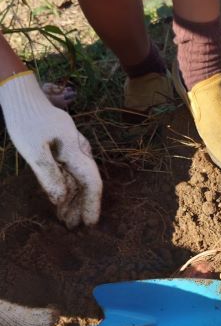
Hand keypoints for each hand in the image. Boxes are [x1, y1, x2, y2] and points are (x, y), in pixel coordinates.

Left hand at [0, 71, 101, 227]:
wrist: (23, 98)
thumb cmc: (27, 123)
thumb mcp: (34, 151)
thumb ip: (49, 176)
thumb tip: (61, 200)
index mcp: (76, 151)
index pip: (92, 182)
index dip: (92, 205)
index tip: (90, 224)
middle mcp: (80, 150)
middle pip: (86, 183)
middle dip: (81, 206)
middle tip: (73, 227)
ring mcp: (74, 148)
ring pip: (78, 179)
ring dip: (73, 199)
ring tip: (66, 219)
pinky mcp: (65, 147)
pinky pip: (69, 171)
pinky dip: (66, 187)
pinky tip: (60, 200)